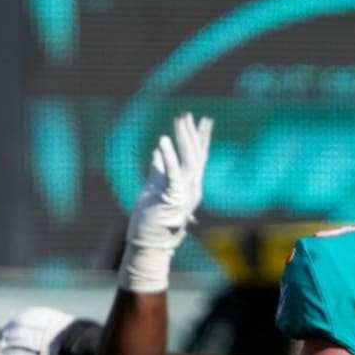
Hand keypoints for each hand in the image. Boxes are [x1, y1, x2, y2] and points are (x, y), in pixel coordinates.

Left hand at [119, 112, 213, 293]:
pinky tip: (163, 140)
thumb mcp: (155, 185)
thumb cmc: (151, 217)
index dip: (201, 138)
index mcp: (190, 185)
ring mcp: (186, 194)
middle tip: (188, 114)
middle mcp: (193, 188)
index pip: (199, 157)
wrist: (149, 241)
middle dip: (192, 133)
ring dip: (184, 139)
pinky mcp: (174, 198)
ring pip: (190, 161)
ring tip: (180, 119)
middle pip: (196, 155)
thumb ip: (159, 167)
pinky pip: (173, 173)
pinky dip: (169, 156)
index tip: (204, 120)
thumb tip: (159, 148)